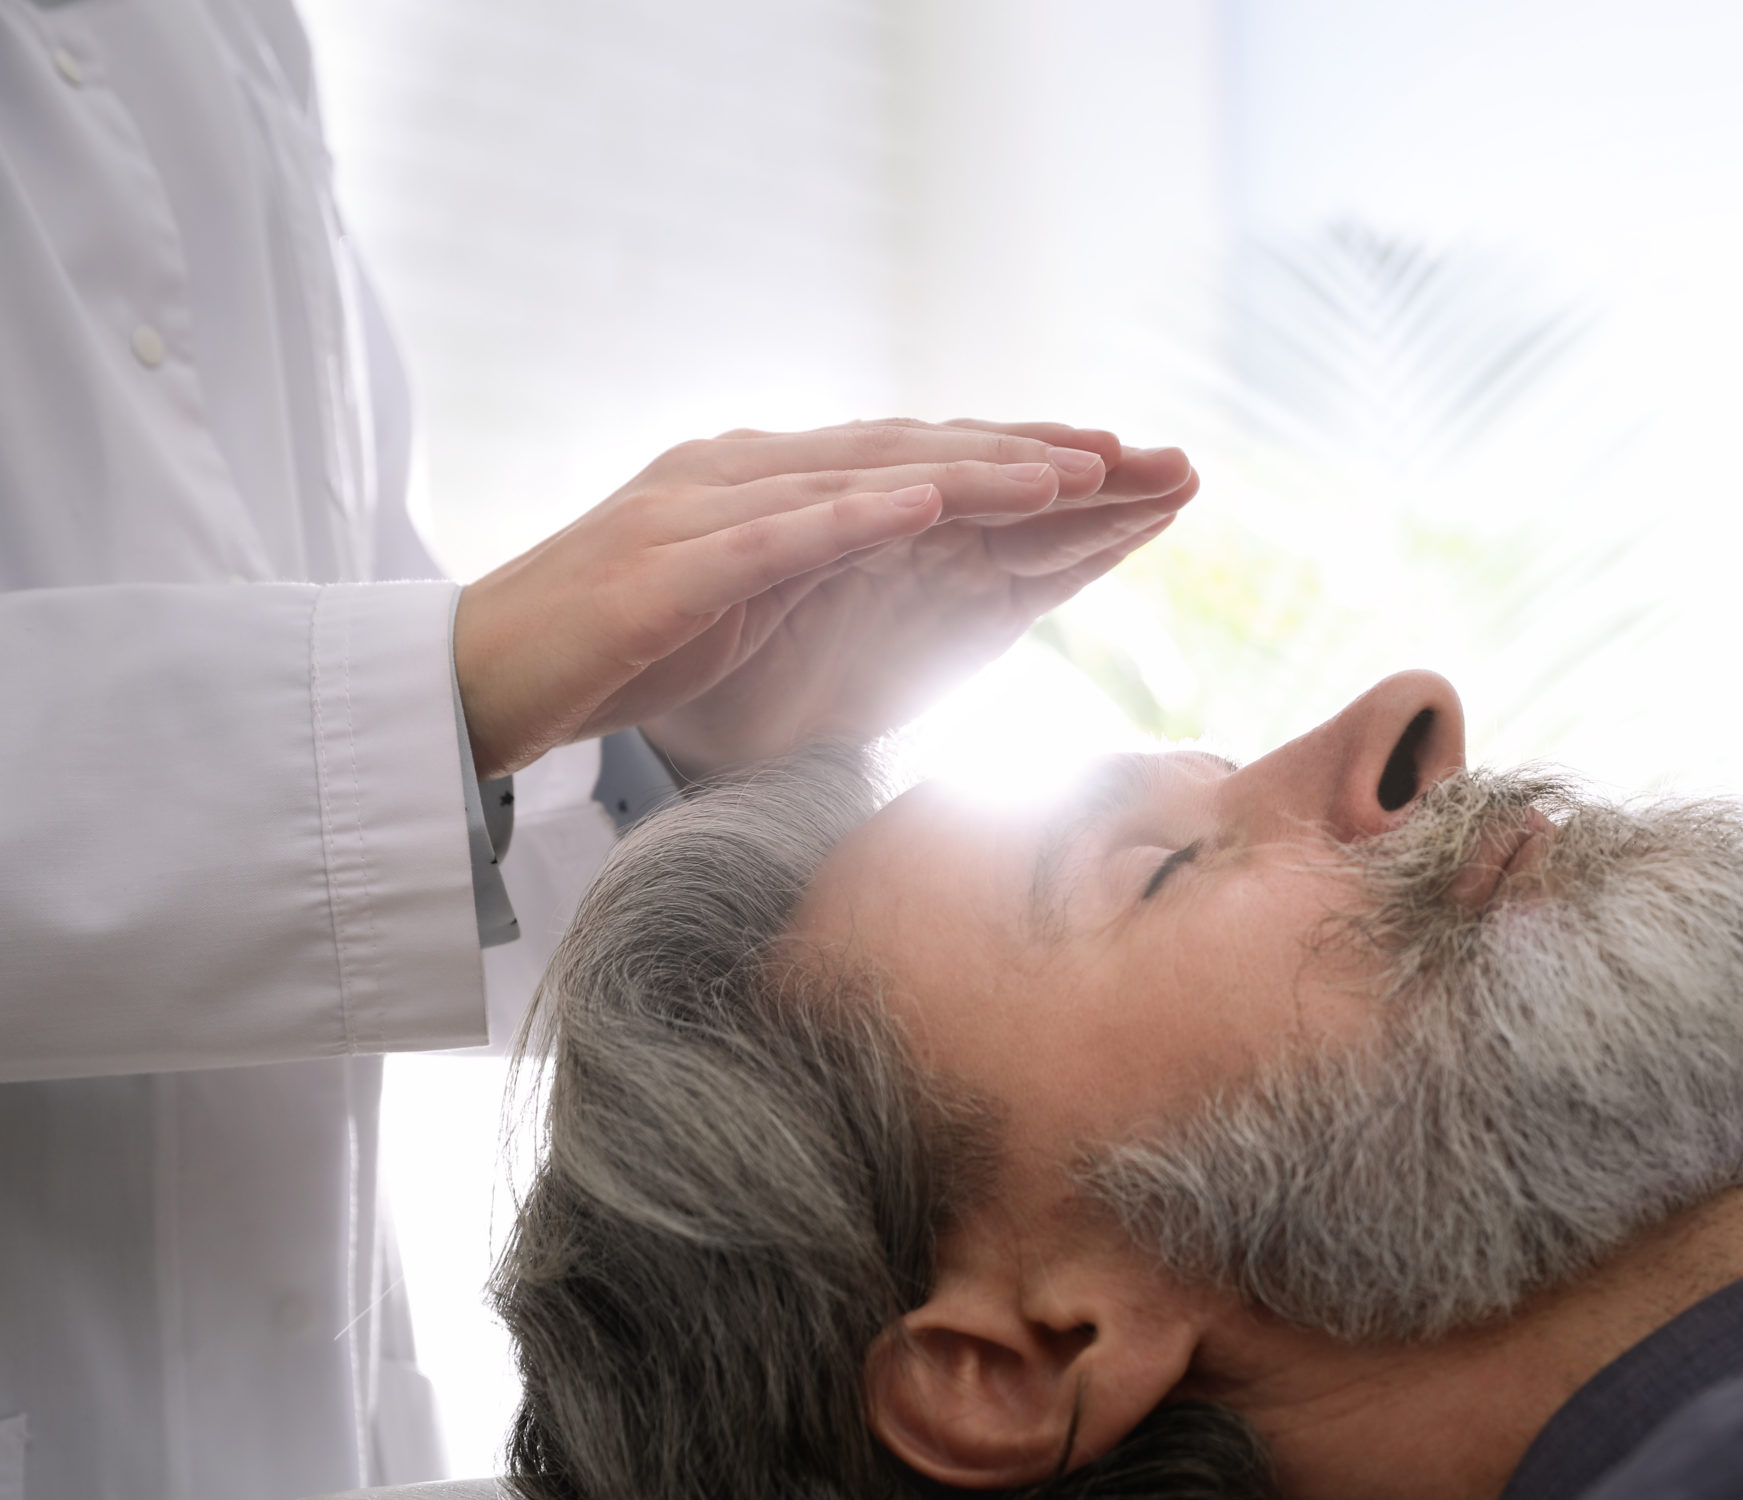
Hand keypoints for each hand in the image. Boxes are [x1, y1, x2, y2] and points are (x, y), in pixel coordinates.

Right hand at [452, 420, 1193, 777]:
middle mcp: (746, 474)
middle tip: (1138, 456)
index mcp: (771, 486)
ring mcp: (703, 510)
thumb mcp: (745, 609)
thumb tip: (911, 565)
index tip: (1121, 466)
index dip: (1020, 459)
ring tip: (1069, 471)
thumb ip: (821, 572)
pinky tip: (926, 503)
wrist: (479, 681)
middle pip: (913, 450)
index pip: (918, 461)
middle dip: (1029, 453)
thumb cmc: (615, 654)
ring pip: (862, 476)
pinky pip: (776, 532)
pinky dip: (852, 514)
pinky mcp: (667, 565)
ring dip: (971, 471)